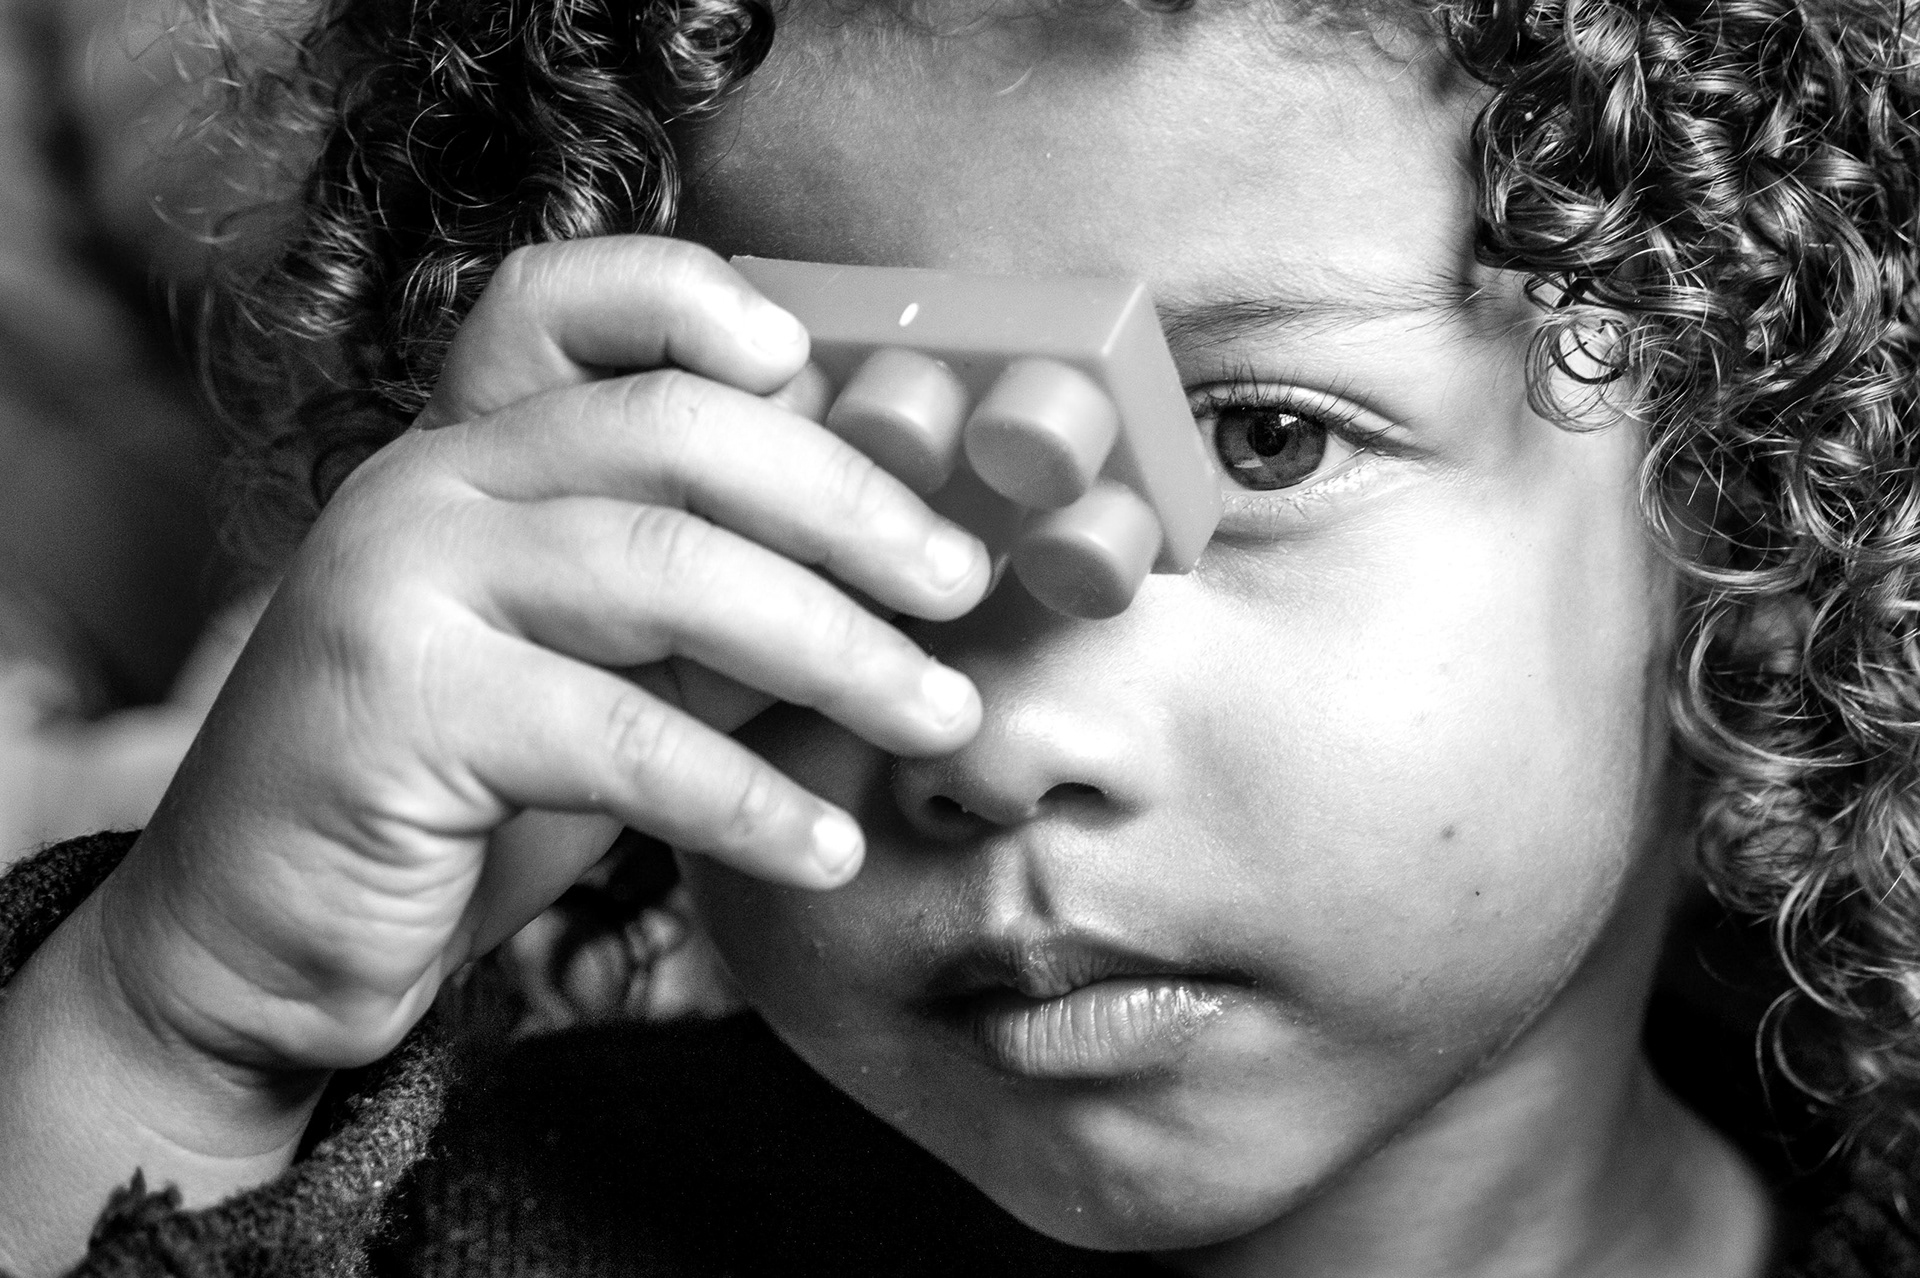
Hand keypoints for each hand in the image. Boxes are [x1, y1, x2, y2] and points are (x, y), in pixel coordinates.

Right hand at [97, 236, 989, 1077]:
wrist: (269, 934)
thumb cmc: (461, 790)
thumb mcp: (604, 671)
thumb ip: (714, 598)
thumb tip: (896, 566)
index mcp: (469, 448)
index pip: (564, 302)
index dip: (694, 300)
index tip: (816, 363)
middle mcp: (424, 484)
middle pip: (672, 427)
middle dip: (849, 504)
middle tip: (961, 583)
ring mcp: (394, 582)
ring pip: (665, 570)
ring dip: (838, 650)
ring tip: (942, 720)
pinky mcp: (393, 708)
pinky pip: (619, 736)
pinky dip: (749, 798)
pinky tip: (828, 850)